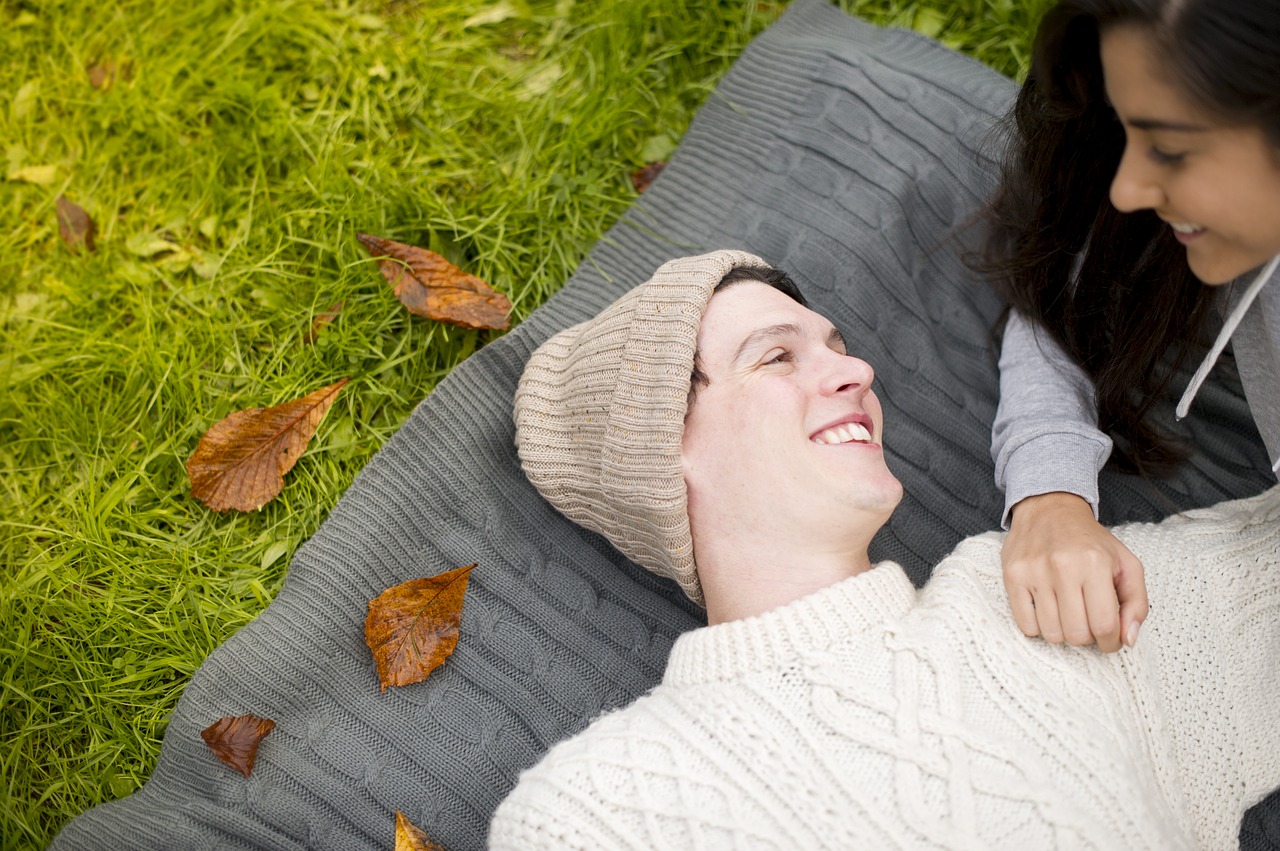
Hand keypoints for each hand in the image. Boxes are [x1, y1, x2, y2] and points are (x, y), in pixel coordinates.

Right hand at [1003, 492, 1147, 652]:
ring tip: (1068, 615)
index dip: (1111, 642)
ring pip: (1051, 633)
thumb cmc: (1091, 542)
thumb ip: (1136, 603)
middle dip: (1088, 638)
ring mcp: (1034, 572)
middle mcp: (1063, 567)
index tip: (1110, 638)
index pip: (1105, 625)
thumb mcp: (1126, 564)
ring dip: (1063, 633)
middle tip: (1089, 623)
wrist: (1049, 509)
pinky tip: (1048, 611)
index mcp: (1096, 564)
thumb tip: (1128, 639)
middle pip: (1077, 634)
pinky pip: (1026, 625)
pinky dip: (1039, 627)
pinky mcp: (1012, 577)